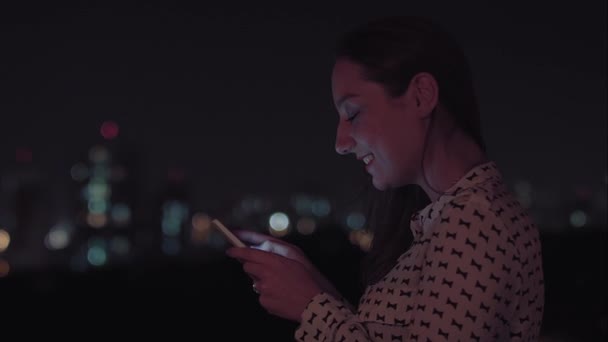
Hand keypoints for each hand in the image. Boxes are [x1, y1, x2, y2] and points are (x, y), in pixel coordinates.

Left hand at [226, 230, 340, 321]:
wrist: (313, 303)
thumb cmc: (306, 280)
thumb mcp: (294, 261)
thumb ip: (275, 256)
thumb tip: (260, 255)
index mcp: (274, 262)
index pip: (249, 254)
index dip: (237, 251)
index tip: (230, 250)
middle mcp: (266, 275)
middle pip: (247, 267)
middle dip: (251, 266)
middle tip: (263, 269)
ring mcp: (264, 290)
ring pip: (255, 283)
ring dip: (263, 282)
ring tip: (280, 286)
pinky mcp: (264, 302)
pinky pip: (261, 296)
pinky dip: (268, 295)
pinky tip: (281, 296)